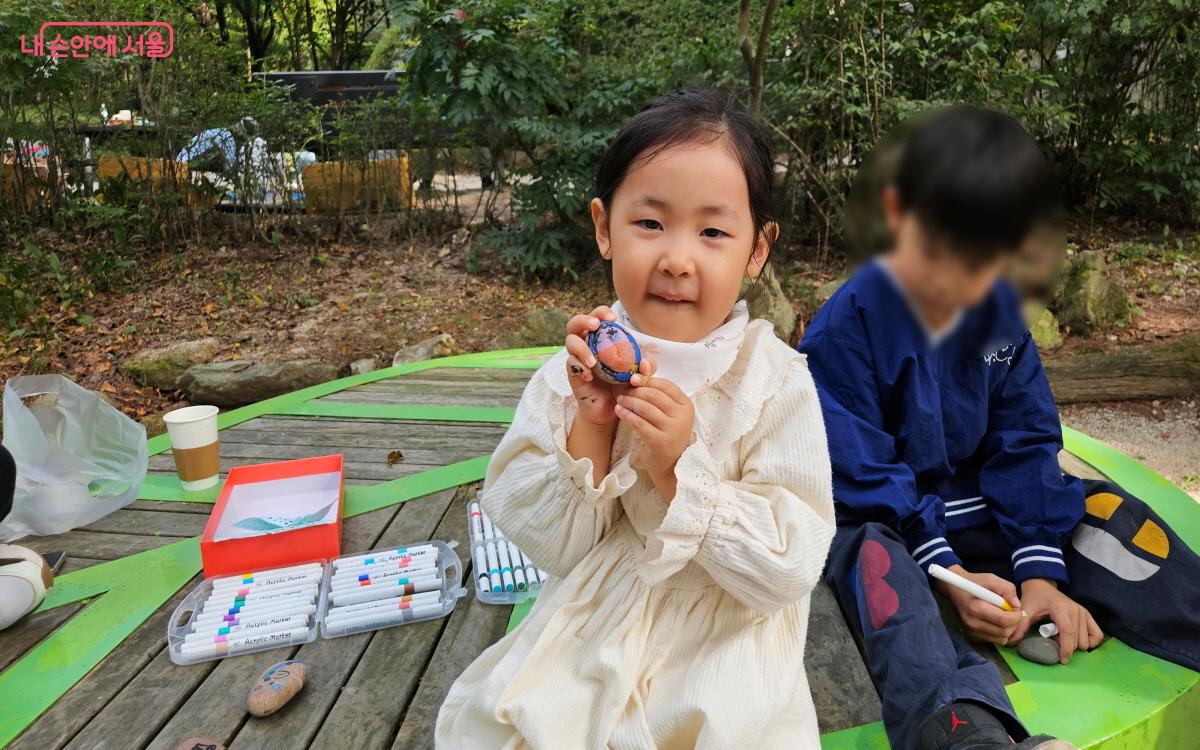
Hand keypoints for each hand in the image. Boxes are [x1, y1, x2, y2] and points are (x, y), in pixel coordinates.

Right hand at [564, 306, 656, 426]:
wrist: (612, 408)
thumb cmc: (623, 386)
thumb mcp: (637, 375)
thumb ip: (645, 369)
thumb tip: (646, 364)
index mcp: (601, 339)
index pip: (597, 317)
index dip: (602, 312)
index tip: (613, 318)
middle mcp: (587, 344)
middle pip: (575, 323)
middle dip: (584, 320)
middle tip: (595, 325)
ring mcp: (577, 357)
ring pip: (570, 341)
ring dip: (581, 348)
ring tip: (593, 362)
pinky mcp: (573, 372)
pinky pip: (571, 363)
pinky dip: (580, 367)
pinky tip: (590, 376)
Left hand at [614, 371, 693, 481]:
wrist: (668, 462)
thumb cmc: (665, 431)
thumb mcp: (667, 411)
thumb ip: (657, 389)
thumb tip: (644, 363)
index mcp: (686, 405)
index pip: (666, 386)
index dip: (648, 380)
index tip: (634, 379)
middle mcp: (683, 417)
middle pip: (654, 395)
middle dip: (636, 391)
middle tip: (624, 391)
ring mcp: (673, 430)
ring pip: (645, 408)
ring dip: (629, 402)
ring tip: (620, 400)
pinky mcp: (660, 442)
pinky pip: (639, 423)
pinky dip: (626, 415)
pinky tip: (619, 411)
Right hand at [936, 565, 1023, 645]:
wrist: (953, 590)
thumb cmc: (973, 583)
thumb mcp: (991, 579)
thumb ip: (1007, 589)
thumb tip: (1017, 606)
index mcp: (975, 608)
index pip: (1004, 620)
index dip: (1016, 615)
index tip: (1016, 608)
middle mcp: (972, 623)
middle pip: (1005, 632)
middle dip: (1014, 623)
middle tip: (1011, 612)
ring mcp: (971, 632)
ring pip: (1002, 639)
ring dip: (1008, 630)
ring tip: (1004, 617)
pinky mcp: (972, 637)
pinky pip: (995, 641)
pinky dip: (1000, 634)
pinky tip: (996, 623)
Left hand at [1007, 578, 1102, 662]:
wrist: (1042, 586)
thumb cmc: (1034, 598)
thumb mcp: (1025, 611)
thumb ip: (1020, 626)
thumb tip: (1011, 642)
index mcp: (1061, 609)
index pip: (1068, 632)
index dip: (1066, 648)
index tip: (1062, 660)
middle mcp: (1075, 610)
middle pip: (1077, 640)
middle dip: (1067, 647)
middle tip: (1053, 642)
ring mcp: (1083, 612)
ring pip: (1086, 640)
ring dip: (1075, 645)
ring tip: (1061, 638)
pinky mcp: (1088, 615)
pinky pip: (1097, 634)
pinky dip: (1088, 641)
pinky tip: (1076, 640)